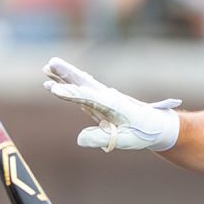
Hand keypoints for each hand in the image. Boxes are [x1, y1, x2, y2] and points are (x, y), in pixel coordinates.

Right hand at [42, 57, 180, 151]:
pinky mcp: (100, 103)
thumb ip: (102, 139)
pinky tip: (54, 84)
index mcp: (114, 105)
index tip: (54, 90)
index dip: (71, 94)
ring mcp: (103, 98)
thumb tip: (79, 139)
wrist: (157, 126)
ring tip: (46, 67)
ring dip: (64, 76)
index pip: (88, 98)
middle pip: (83, 83)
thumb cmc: (143, 133)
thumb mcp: (125, 140)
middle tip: (49, 63)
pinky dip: (68, 86)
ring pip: (80, 84)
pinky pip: (81, 92)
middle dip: (66, 74)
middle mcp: (107, 97)